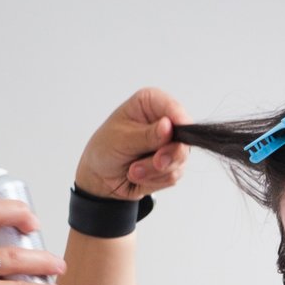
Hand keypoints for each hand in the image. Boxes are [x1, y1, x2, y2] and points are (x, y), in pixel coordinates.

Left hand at [72, 87, 190, 201]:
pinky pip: (173, 176)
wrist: (100, 177)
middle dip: (167, 155)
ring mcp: (170, 145)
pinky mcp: (171, 165)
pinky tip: (139, 175)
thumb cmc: (105, 149)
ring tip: (133, 170)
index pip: (174, 108)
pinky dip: (154, 180)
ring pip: (179, 160)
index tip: (171, 132)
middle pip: (184, 138)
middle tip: (154, 161)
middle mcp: (165, 122)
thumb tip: (168, 127)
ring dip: (154, 171)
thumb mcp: (122, 139)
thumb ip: (147, 135)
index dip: (178, 120)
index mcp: (151, 104)